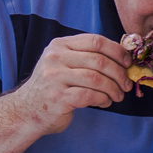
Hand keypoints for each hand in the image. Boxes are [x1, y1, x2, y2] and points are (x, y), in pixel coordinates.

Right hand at [11, 34, 132, 135]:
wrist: (25, 111)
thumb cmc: (51, 87)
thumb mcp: (62, 64)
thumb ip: (85, 57)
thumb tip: (122, 58)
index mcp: (59, 45)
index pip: (95, 41)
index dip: (117, 51)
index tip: (127, 63)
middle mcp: (55, 58)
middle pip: (99, 60)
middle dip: (119, 74)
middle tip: (126, 84)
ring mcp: (54, 77)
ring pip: (97, 79)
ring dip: (113, 89)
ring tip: (117, 96)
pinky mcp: (58, 97)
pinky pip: (90, 95)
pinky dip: (103, 99)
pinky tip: (105, 102)